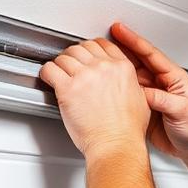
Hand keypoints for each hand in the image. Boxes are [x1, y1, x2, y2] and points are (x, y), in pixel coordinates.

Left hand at [39, 36, 150, 157]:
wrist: (117, 144)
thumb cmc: (128, 129)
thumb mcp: (140, 98)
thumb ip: (130, 82)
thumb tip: (122, 81)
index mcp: (122, 67)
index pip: (102, 44)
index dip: (91, 48)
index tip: (86, 54)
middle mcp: (104, 67)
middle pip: (81, 47)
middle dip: (74, 55)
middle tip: (71, 66)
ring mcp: (85, 76)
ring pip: (64, 56)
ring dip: (60, 64)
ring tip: (59, 73)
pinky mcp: (68, 88)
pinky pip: (50, 69)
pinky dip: (47, 73)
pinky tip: (49, 78)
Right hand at [110, 22, 187, 157]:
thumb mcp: (182, 110)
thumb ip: (162, 99)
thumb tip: (142, 92)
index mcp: (174, 78)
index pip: (151, 54)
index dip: (134, 41)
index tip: (119, 30)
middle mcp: (161, 82)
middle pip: (137, 60)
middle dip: (120, 48)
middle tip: (102, 39)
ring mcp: (151, 93)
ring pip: (129, 74)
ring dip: (115, 66)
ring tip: (99, 57)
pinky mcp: (143, 105)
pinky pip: (127, 91)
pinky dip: (115, 85)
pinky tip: (104, 82)